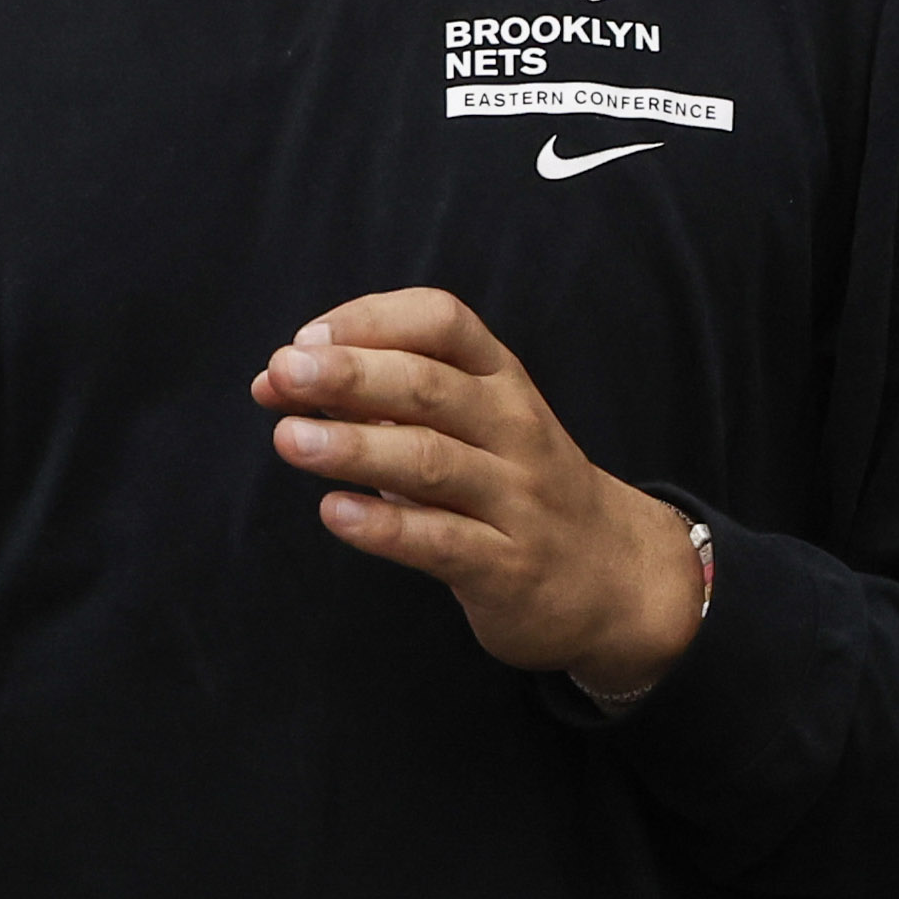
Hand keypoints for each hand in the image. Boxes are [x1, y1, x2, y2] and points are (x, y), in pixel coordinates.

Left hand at [251, 287, 702, 699]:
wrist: (618, 579)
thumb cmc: (514, 484)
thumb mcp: (471, 424)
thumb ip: (384, 399)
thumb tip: (280, 379)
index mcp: (501, 379)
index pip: (443, 321)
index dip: (370, 319)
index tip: (307, 338)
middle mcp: (514, 429)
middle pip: (429, 387)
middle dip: (350, 375)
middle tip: (281, 374)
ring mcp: (517, 500)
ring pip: (431, 462)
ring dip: (354, 447)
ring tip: (288, 439)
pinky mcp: (508, 569)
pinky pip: (441, 542)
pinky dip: (385, 526)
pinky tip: (335, 513)